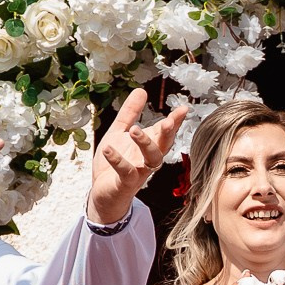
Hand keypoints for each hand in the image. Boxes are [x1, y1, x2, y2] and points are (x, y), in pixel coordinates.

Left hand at [89, 90, 186, 224]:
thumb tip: (141, 90)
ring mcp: (139, 172)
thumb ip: (130, 113)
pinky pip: (126, 172)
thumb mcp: (119, 133)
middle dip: (168, 133)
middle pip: (164, 145)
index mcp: (149, 145)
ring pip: (152, 159)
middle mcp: (148, 159)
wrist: (102, 194)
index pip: (166, 132)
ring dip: (146, 144)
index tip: (183, 109)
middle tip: (168, 121)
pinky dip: (118, 161)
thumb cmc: (113, 165)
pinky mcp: (126, 183)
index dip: (175, 121)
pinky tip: (110, 149)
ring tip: (134, 130)